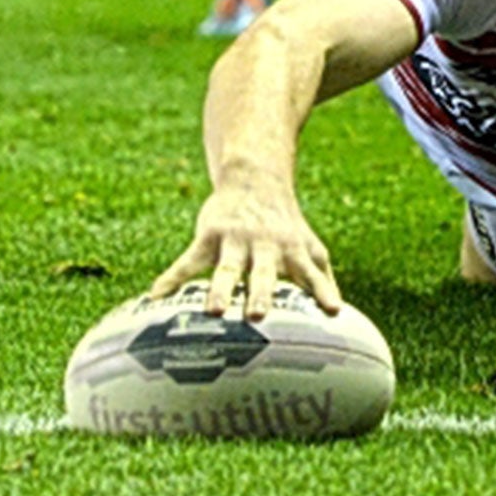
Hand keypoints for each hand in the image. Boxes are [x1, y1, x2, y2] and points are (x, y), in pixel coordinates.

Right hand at [148, 180, 339, 320]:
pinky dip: (173, 278)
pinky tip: (156, 296)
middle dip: (261, 293)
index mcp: (294, 251)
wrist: (255, 178)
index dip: (322, 292)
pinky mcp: (210, 236)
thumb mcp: (309, 245)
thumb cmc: (285, 224)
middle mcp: (266, 247)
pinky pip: (189, 261)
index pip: (312, 275)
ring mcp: (236, 240)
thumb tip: (339, 315)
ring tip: (214, 312)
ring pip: (227, 268)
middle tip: (258, 317)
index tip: (332, 312)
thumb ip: (321, 277)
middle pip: (264, 274)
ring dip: (221, 289)